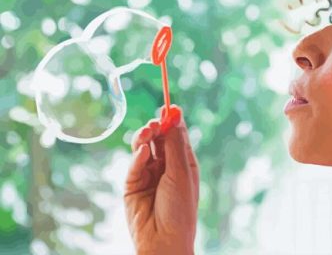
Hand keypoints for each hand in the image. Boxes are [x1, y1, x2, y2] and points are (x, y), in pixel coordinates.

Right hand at [124, 104, 198, 254]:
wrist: (163, 240)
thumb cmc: (180, 208)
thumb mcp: (181, 171)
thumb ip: (176, 142)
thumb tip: (175, 113)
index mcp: (183, 162)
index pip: (177, 134)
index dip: (172, 120)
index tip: (168, 106)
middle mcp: (166, 166)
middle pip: (158, 137)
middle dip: (155, 127)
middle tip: (153, 124)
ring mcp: (149, 174)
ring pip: (143, 147)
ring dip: (143, 138)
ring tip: (145, 134)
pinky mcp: (132, 184)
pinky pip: (134, 164)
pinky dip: (137, 157)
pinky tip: (142, 154)